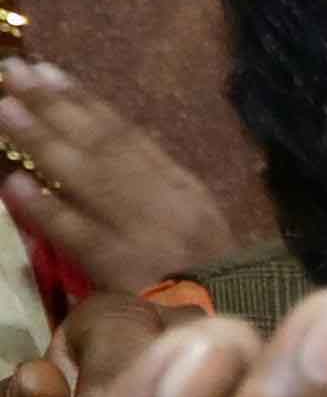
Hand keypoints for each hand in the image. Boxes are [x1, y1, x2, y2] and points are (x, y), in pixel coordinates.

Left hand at [0, 58, 242, 293]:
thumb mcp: (196, 221)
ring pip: (90, 179)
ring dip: (45, 142)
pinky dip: (48, 209)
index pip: (128, 136)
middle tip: (14, 72)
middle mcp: (165, 201)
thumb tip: (113, 143)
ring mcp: (144, 233)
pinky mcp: (125, 270)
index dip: (85, 102)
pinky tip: (14, 185)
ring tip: (6, 109)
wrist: (233, 325)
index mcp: (183, 187)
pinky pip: (81, 235)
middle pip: (105, 147)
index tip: (48, 72)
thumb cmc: (214, 280)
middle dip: (57, 108)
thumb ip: (158, 187)